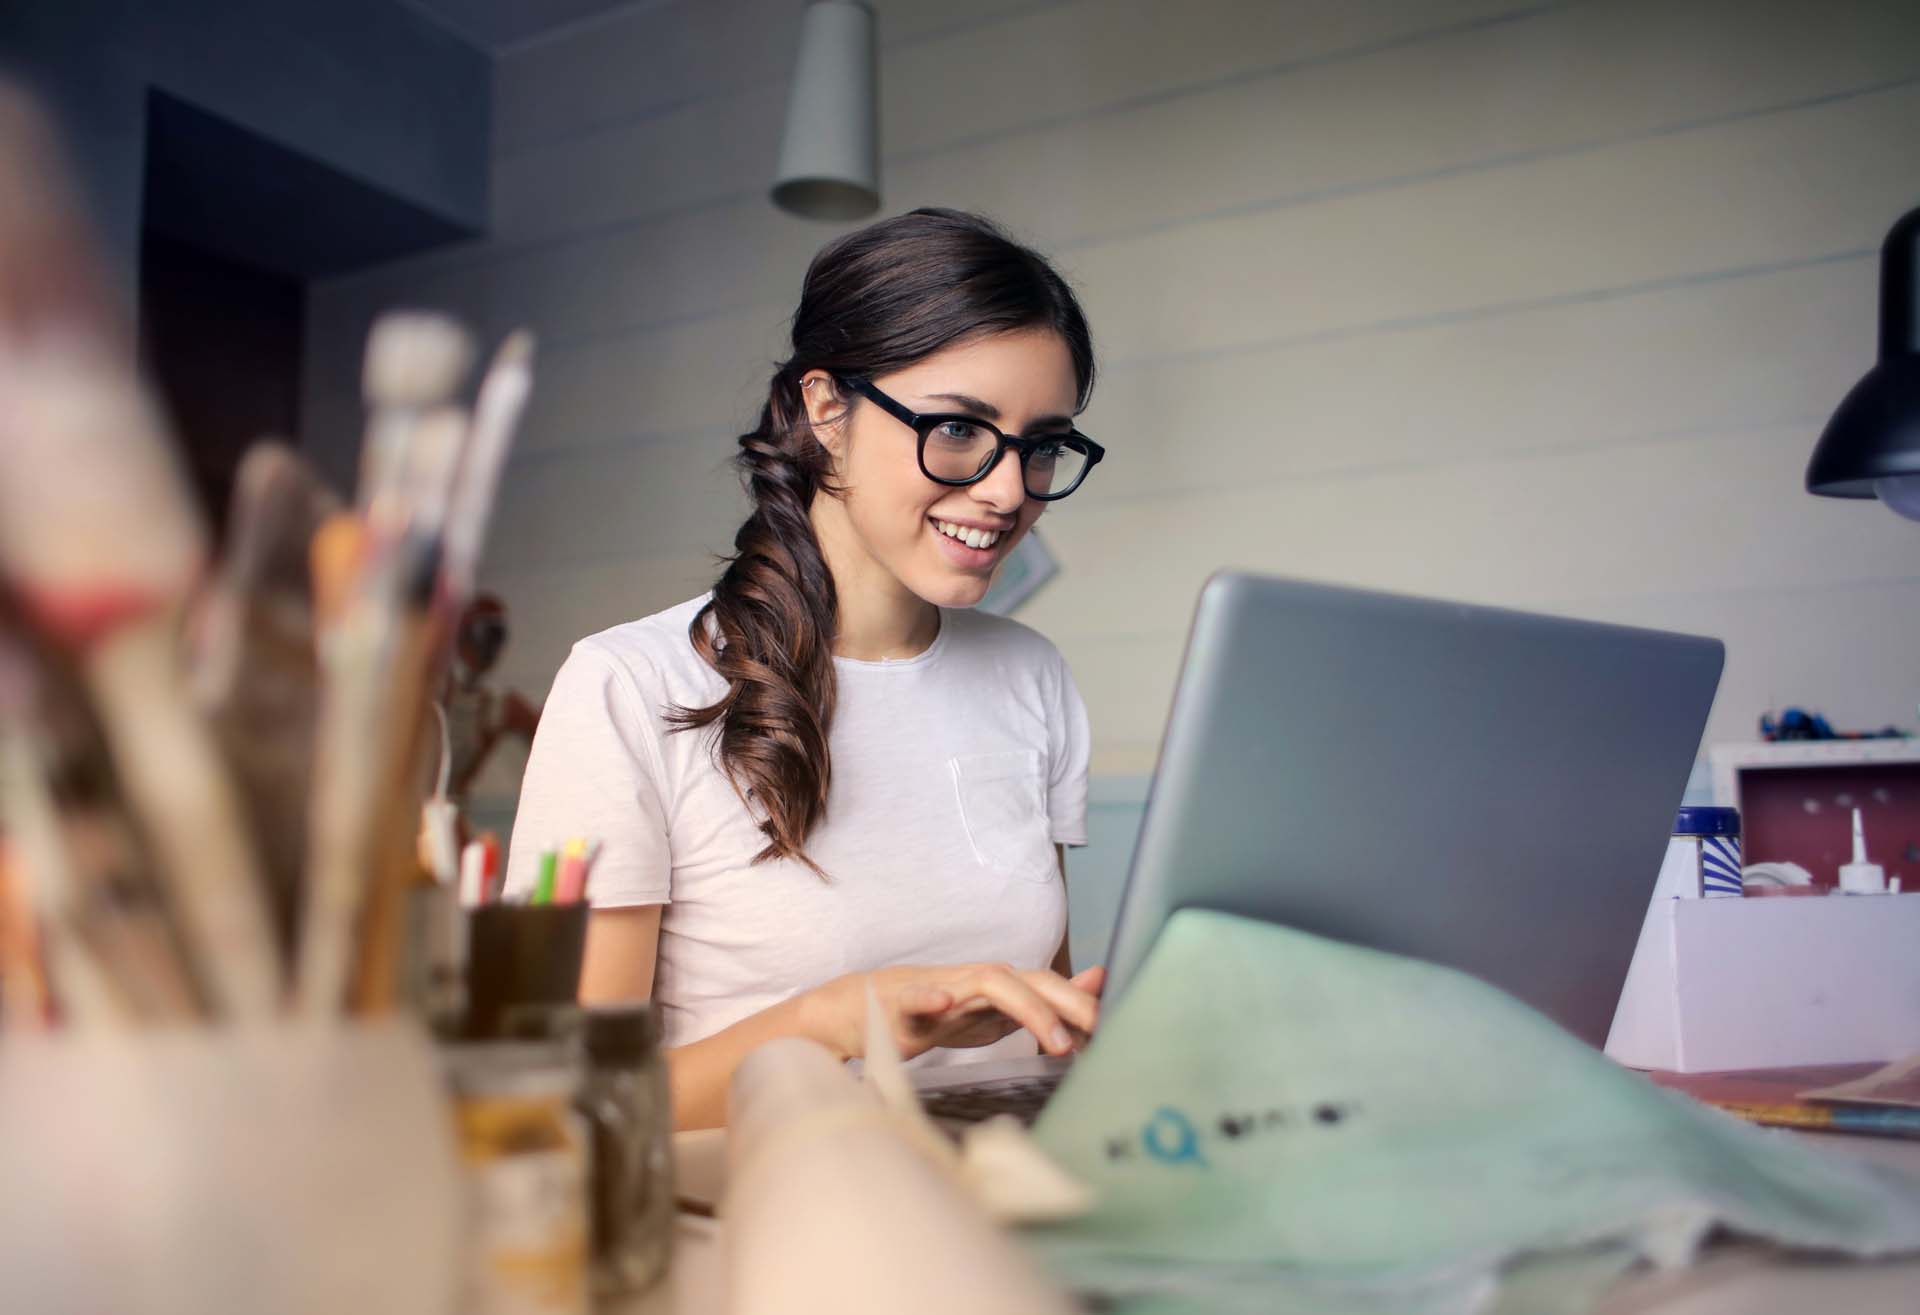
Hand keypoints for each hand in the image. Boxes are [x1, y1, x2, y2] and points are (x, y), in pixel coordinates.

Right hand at [802, 962, 1105, 1062]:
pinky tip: (942, 1005)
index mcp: (1000, 987)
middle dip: (1069, 1003)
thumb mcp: (995, 1013)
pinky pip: (916, 997)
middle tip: (1101, 1031)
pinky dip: (929, 998)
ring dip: (1026, 1008)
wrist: (864, 1011)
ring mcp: (941, 987)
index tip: (1117, 1032)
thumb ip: (1042, 1002)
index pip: (1050, 988)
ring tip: (1056, 1040)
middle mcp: (977, 980)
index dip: (1083, 1005)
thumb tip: (1098, 983)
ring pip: (988, 984)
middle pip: (1030, 981)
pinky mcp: (902, 1002)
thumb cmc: (935, 1013)